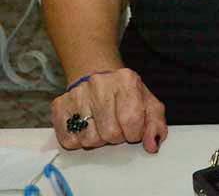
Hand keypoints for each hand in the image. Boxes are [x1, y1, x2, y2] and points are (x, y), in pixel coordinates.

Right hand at [50, 68, 166, 152]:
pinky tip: (87, 127)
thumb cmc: (125, 94)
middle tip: (117, 126)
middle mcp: (99, 84)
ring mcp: (77, 94)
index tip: (134, 130)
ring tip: (102, 125)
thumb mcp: (147, 103)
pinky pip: (69, 140)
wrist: (98, 76)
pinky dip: (80, 141)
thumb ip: (155, 124)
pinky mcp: (59, 106)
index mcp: (126, 80)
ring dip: (99, 140)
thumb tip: (152, 146)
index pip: (132, 120)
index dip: (135, 133)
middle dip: (117, 137)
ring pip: (89, 140)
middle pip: (110, 133)